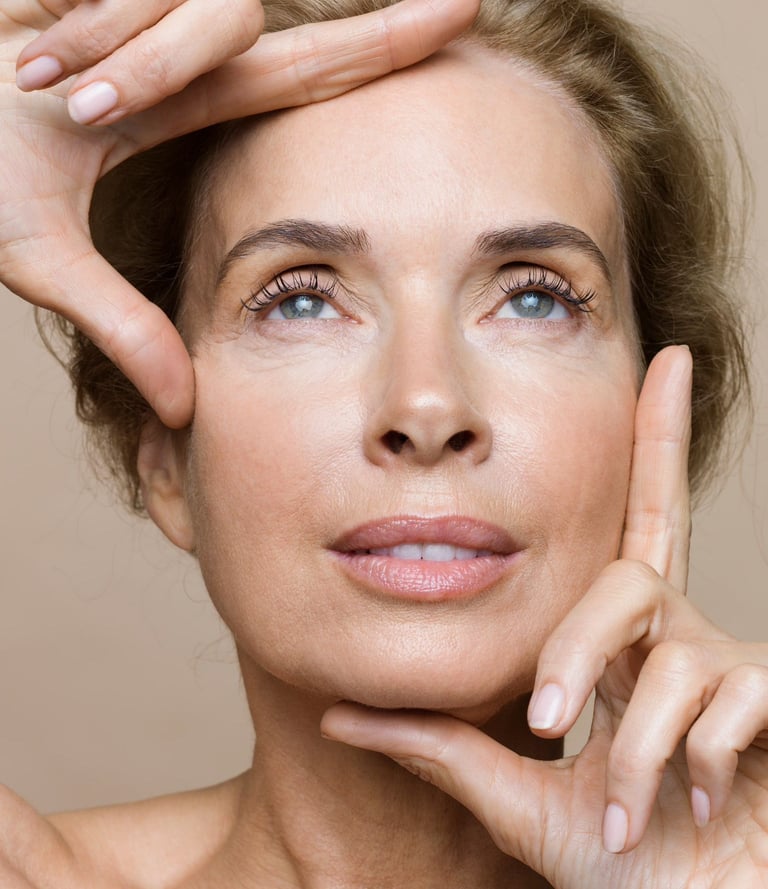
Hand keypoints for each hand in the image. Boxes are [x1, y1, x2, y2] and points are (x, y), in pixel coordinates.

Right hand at [1, 0, 478, 426]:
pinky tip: (39, 45)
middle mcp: (183, 51)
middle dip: (392, 29)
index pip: (302, 85)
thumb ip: (122, 325)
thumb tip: (183, 411)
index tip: (458, 31)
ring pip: (222, 20)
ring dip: (137, 69)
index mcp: (183, 107)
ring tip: (56, 96)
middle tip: (476, 3)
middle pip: (304, 37)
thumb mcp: (44, 253)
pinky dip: (97, 36)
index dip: (377, 62)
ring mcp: (152, 1)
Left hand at [321, 346, 767, 887]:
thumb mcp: (516, 798)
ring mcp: (733, 665)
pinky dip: (691, 761)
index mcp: (619, 641)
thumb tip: (336, 714)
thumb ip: (437, 748)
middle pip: (629, 572)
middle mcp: (677, 635)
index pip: (633, 521)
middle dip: (583, 641)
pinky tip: (695, 802)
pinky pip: (730, 694)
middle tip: (546, 723)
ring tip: (627, 813)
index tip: (664, 360)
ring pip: (666, 657)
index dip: (653, 437)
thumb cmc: (622, 869)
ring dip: (633, 753)